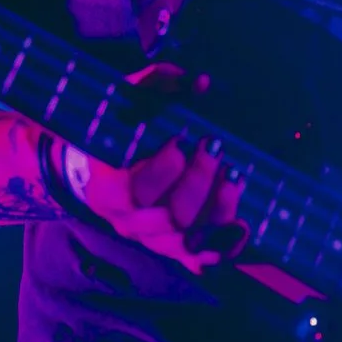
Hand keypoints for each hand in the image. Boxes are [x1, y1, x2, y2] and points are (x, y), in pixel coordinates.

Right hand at [49, 63, 245, 273]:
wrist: (99, 171)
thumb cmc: (116, 132)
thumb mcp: (125, 104)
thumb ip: (156, 86)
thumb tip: (201, 82)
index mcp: (106, 188)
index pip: (134, 191)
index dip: (163, 170)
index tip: (180, 139)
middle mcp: (127, 221)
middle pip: (168, 217)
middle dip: (198, 182)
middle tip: (214, 148)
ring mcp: (150, 238)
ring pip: (187, 240)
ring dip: (217, 209)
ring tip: (234, 177)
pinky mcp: (171, 248)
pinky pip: (200, 259)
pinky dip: (224, 246)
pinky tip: (242, 226)